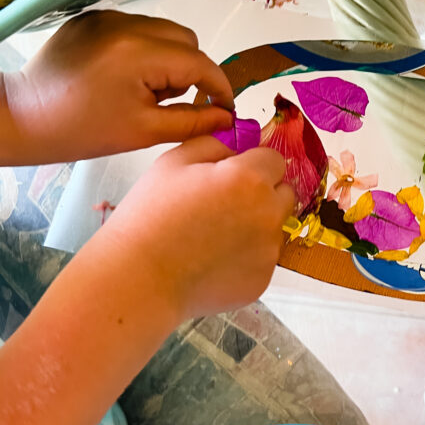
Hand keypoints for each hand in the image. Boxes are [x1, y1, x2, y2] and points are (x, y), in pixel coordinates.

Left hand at [4, 10, 234, 162]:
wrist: (24, 115)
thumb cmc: (83, 130)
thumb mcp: (145, 131)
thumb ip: (193, 121)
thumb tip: (228, 118)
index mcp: (139, 52)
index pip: (199, 62)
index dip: (219, 86)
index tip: (225, 108)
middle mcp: (126, 24)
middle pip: (185, 39)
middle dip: (190, 70)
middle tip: (170, 102)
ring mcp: (107, 16)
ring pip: (163, 32)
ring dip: (167, 59)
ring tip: (142, 91)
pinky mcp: (92, 18)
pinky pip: (135, 29)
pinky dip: (142, 51)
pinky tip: (121, 78)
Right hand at [100, 137, 295, 318]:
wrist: (140, 277)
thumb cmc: (150, 217)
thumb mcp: (174, 162)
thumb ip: (214, 144)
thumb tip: (237, 145)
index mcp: (249, 179)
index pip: (274, 160)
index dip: (253, 164)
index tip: (234, 174)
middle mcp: (268, 214)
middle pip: (283, 194)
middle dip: (263, 193)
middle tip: (225, 204)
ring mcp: (268, 251)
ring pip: (274, 229)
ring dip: (255, 226)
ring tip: (214, 235)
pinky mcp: (263, 280)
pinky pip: (263, 260)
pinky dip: (246, 257)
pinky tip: (214, 259)